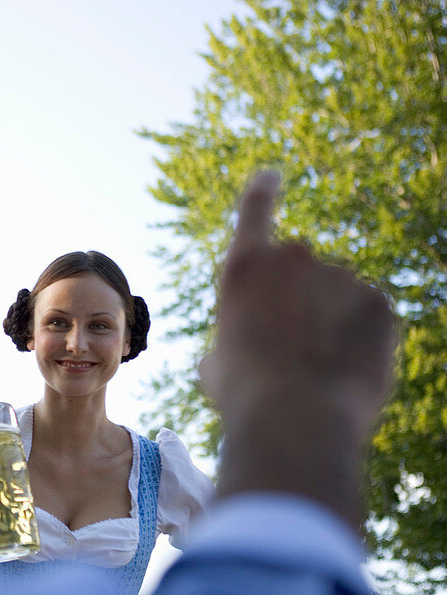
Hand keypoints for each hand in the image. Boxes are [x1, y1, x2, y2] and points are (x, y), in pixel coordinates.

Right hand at [201, 172, 397, 527]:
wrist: (296, 419)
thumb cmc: (244, 396)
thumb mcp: (215, 365)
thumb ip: (229, 340)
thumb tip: (235, 353)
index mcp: (245, 267)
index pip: (255, 209)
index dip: (263, 190)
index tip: (272, 175)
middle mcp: (295, 257)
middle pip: (302, 271)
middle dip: (299, 301)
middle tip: (290, 350)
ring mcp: (341, 276)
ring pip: (337, 297)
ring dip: (330, 324)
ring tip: (315, 372)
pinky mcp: (379, 301)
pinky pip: (369, 316)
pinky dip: (360, 340)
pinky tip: (343, 369)